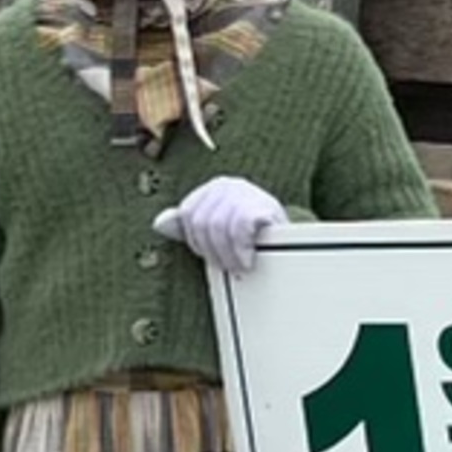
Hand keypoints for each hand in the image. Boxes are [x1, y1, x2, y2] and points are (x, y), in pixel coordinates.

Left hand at [153, 176, 286, 276]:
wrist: (292, 240)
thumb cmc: (254, 236)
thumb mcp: (219, 230)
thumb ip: (191, 226)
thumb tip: (159, 223)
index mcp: (212, 188)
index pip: (188, 213)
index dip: (196, 241)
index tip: (211, 257)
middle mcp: (226, 185)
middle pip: (201, 222)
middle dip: (212, 250)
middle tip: (227, 266)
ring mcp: (244, 192)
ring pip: (218, 227)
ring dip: (227, 254)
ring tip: (239, 266)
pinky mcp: (262, 204)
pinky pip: (240, 228)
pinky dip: (241, 249)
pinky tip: (248, 260)